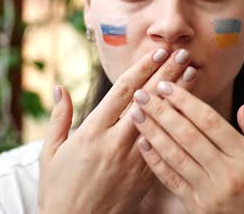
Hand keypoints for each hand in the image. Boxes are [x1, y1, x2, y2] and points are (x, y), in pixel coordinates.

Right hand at [38, 49, 196, 213]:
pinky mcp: (144, 176)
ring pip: (161, 121)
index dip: (142, 69)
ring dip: (178, 97)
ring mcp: (132, 160)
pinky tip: (189, 112)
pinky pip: (165, 146)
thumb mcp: (51, 152)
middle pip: (147, 101)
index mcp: (91, 133)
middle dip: (166, 75)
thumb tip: (59, 88)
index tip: (158, 52)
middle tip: (183, 53)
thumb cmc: (58, 190)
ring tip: (192, 74)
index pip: (122, 92)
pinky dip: (178, 126)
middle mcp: (115, 143)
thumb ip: (59, 118)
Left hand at [128, 81, 243, 213]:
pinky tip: (143, 144)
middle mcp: (226, 172)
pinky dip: (155, 161)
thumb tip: (242, 107)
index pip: (209, 121)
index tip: (167, 86)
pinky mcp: (198, 207)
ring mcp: (210, 191)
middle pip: (187, 135)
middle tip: (142, 93)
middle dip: (162, 112)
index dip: (185, 101)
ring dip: (153, 132)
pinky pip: (172, 180)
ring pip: (175, 155)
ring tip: (136, 114)